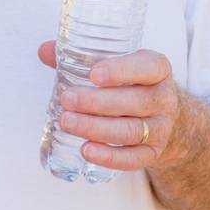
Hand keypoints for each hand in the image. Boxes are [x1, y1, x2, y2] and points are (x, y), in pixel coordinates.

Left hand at [37, 42, 187, 171]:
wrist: (166, 119)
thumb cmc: (133, 86)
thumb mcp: (118, 67)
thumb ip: (82, 57)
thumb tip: (44, 50)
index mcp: (158, 70)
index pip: (149, 67)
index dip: (122, 70)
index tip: (94, 74)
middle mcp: (164, 99)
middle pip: (135, 102)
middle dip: (98, 102)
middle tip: (67, 99)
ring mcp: (161, 129)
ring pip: (131, 131)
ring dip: (96, 128)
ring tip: (66, 122)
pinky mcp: (153, 153)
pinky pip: (133, 159)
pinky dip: (109, 157)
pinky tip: (86, 150)